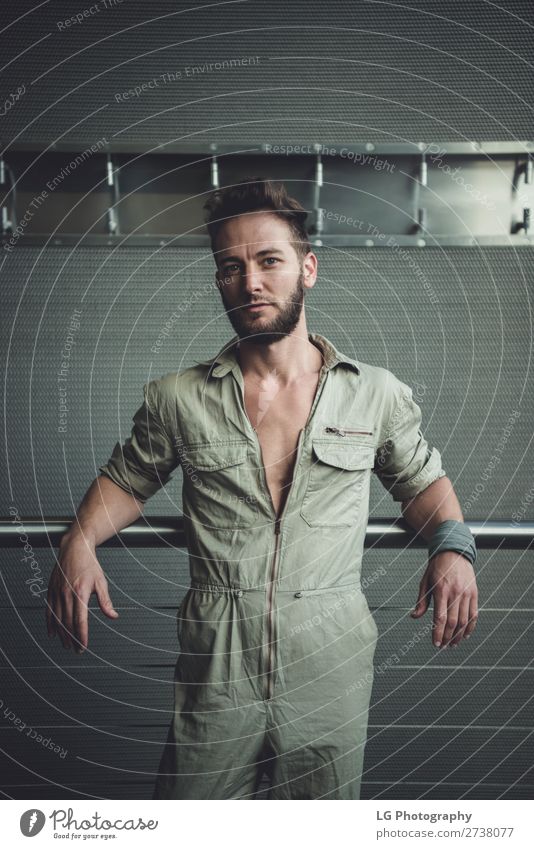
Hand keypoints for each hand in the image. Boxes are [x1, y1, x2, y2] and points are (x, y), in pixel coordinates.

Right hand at [46, 533, 118, 653]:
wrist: (74, 547)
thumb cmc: (89, 564)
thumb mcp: (101, 581)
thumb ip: (106, 601)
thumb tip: (113, 616)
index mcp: (80, 592)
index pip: (80, 620)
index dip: (81, 636)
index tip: (83, 646)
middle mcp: (66, 594)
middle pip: (67, 623)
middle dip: (72, 639)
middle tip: (77, 650)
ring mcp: (56, 592)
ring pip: (57, 619)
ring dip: (61, 635)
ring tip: (67, 645)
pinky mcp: (51, 590)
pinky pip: (48, 611)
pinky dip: (50, 624)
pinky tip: (52, 633)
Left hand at [410, 551, 477, 647]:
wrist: (454, 552)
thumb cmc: (437, 566)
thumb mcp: (425, 581)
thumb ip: (421, 601)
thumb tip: (414, 616)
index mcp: (441, 590)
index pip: (440, 617)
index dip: (438, 633)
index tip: (435, 643)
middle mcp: (455, 593)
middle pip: (452, 622)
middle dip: (447, 637)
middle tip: (443, 646)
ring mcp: (466, 594)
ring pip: (464, 621)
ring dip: (458, 635)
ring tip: (453, 644)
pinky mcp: (474, 594)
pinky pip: (474, 615)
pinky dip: (470, 627)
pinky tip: (465, 635)